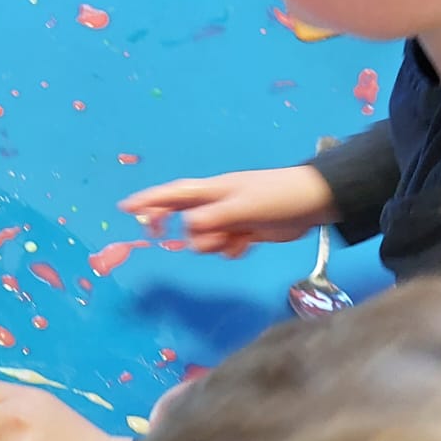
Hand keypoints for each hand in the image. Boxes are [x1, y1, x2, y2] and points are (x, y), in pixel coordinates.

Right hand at [119, 164, 337, 256]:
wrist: (314, 203)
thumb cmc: (278, 197)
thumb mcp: (244, 207)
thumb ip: (214, 218)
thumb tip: (186, 226)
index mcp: (213, 191)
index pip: (174, 195)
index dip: (149, 201)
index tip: (126, 208)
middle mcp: (217, 204)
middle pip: (185, 220)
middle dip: (186, 231)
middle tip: (181, 238)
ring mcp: (230, 219)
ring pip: (204, 239)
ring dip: (215, 244)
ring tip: (238, 238)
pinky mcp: (243, 233)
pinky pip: (224, 247)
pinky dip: (232, 249)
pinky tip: (248, 243)